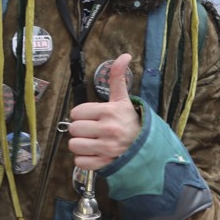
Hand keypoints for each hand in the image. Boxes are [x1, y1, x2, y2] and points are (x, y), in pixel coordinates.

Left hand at [67, 54, 140, 169]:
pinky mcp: (104, 163)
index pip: (76, 112)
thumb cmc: (130, 121)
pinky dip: (84, 159)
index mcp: (109, 112)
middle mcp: (107, 130)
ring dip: (80, 144)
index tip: (91, 116)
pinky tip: (93, 152)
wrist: (145, 146)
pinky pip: (80, 162)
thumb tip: (125, 55)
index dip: (81, 114)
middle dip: (80, 129)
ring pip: (74, 145)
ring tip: (91, 141)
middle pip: (74, 129)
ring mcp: (106, 148)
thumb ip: (118, 77)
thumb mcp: (123, 99)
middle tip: (91, 129)